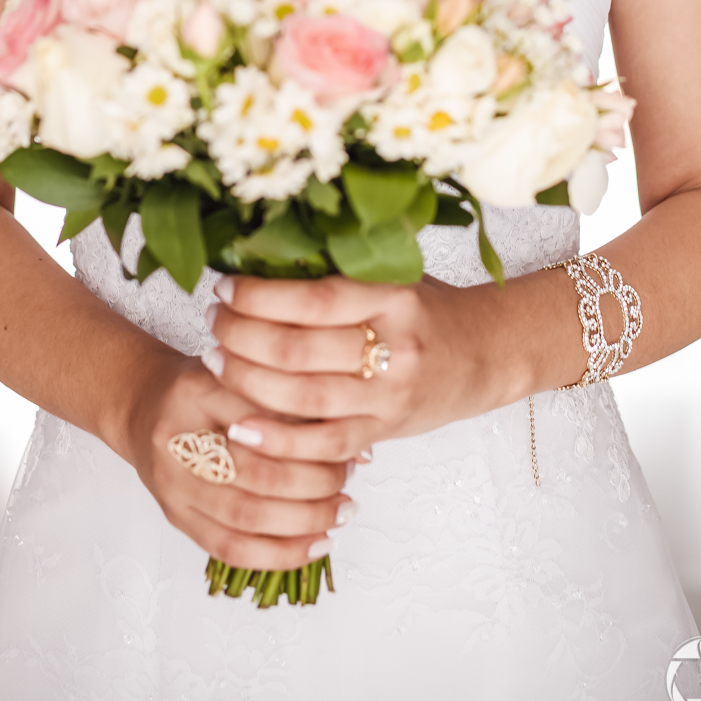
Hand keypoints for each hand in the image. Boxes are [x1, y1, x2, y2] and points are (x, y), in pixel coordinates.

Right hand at [124, 347, 353, 573]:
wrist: (141, 404)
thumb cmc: (205, 387)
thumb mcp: (242, 372)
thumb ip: (292, 400)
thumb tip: (360, 443)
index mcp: (198, 388)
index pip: (265, 417)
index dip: (313, 434)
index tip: (350, 438)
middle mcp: (178, 436)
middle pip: (257, 472)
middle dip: (314, 482)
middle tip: (347, 480)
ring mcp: (173, 482)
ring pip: (246, 516)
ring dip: (303, 521)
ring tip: (340, 512)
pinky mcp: (174, 516)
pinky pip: (229, 549)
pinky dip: (278, 555)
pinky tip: (315, 545)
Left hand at [201, 275, 498, 455]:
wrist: (488, 353)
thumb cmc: (430, 307)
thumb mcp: (396, 274)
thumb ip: (342, 270)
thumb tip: (261, 255)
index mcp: (395, 297)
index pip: (313, 299)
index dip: (258, 296)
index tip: (223, 287)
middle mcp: (396, 347)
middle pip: (298, 350)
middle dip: (241, 336)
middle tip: (211, 322)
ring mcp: (391, 396)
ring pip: (303, 398)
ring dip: (246, 382)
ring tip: (214, 361)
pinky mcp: (386, 431)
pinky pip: (324, 445)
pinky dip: (279, 441)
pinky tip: (240, 429)